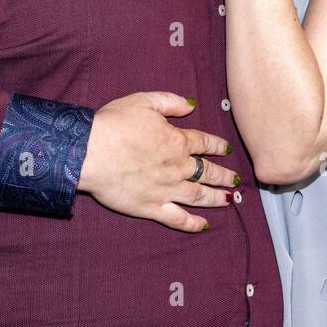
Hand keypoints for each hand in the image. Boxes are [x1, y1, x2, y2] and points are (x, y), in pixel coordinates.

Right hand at [76, 91, 238, 232]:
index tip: (226, 150)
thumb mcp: (144, 101)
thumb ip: (170, 102)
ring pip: (199, 196)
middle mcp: (177, 167)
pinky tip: (204, 225)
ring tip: (228, 199)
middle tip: (236, 180)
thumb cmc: (114, 124)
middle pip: (207, 172)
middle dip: (224, 175)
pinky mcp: (151, 207)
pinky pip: (177, 218)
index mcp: (177, 140)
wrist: (90, 152)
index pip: (205, 143)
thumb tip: (191, 104)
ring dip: (216, 198)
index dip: (218, 146)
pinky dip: (193, 223)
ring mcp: (166, 189)